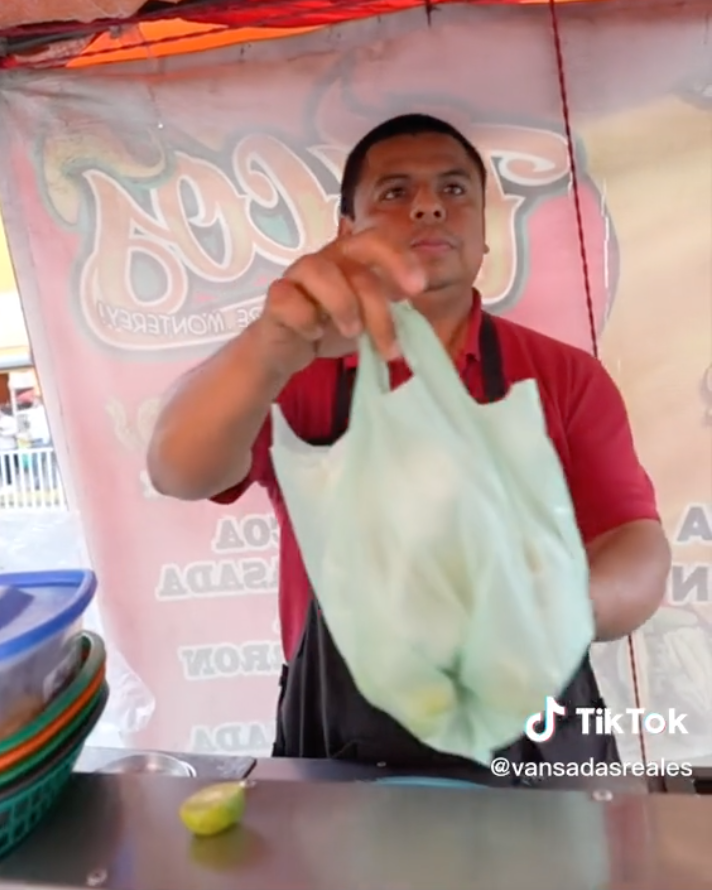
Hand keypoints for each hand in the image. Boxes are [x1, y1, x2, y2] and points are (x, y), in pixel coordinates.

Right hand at [253, 230, 425, 374]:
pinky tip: (312, 335)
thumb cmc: (330, 329)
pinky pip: (290, 300)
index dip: (400, 258)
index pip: (378, 240)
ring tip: (352, 334)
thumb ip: (390, 314)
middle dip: (379, 290)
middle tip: (396, 323)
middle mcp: (327, 258)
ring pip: (320, 270)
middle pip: (356, 251)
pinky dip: (306, 320)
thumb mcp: (367, 323)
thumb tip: (421, 318)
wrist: (286, 350)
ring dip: (343, 304)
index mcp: (352, 260)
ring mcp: (297, 274)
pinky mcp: (275, 297)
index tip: (418, 287)